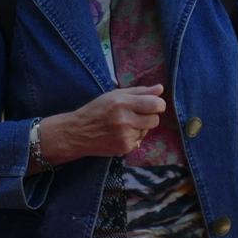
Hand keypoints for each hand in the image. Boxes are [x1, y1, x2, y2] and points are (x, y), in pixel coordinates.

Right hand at [48, 84, 165, 161]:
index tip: (153, 105)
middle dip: (149, 116)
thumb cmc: (96, 110)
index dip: (158, 104)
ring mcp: (125, 136)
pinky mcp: (124, 147)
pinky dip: (133, 137)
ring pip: (147, 131)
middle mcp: (125, 120)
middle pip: (155, 119)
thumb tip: (160, 89)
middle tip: (136, 115)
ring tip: (124, 124)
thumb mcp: (114, 95)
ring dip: (140, 127)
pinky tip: (119, 134)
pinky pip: (139, 141)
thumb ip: (139, 91)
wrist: (77, 132)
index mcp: (122, 103)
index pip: (155, 104)